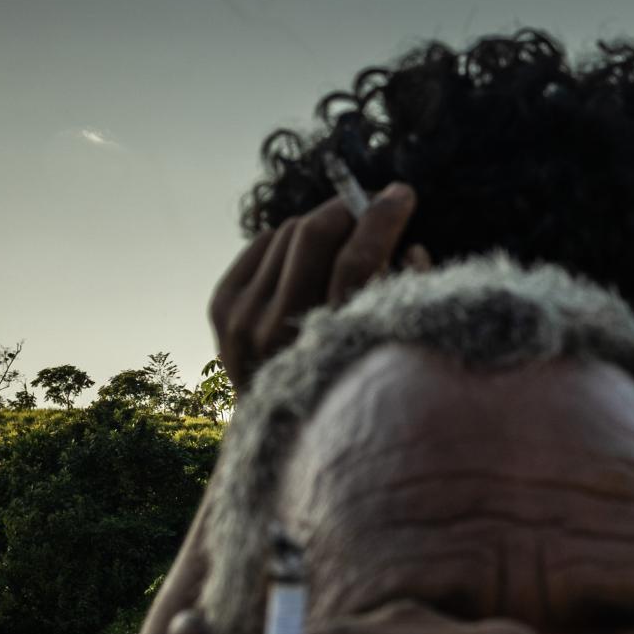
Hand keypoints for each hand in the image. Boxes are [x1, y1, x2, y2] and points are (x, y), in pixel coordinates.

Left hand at [208, 183, 426, 391]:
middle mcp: (276, 332)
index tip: (401, 194)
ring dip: (322, 226)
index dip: (383, 217)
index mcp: (327, 347)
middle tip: (374, 202)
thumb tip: (409, 245)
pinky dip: (289, 243)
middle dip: (350, 207)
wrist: (283, 438)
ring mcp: (242, 320)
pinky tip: (307, 260)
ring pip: (288, 232)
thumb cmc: (354, 386)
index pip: (357, 258)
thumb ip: (406, 297)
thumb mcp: (392, 351)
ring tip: (345, 239)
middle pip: (315, 233)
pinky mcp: (224, 310)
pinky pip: (263, 244)